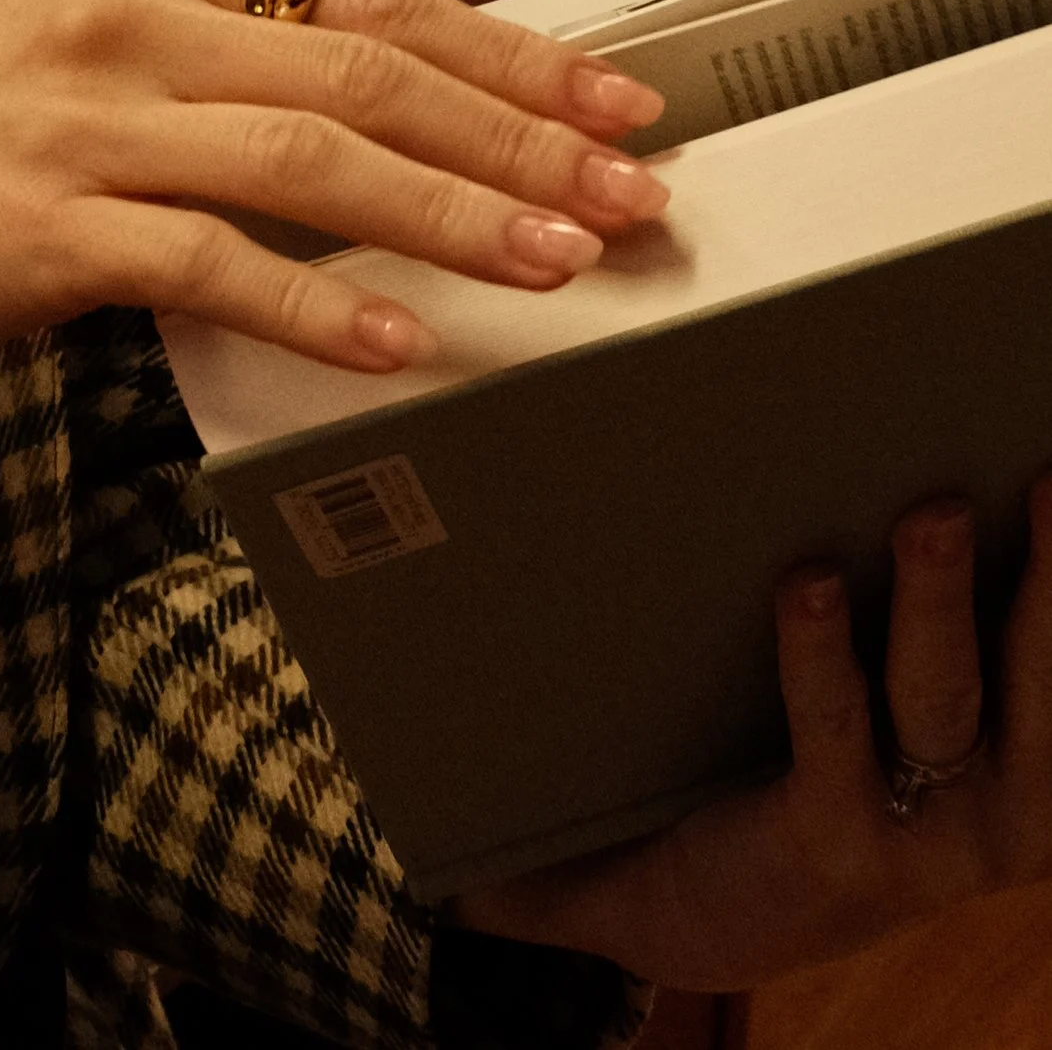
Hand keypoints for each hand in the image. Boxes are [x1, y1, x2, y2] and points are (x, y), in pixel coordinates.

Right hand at [0, 0, 667, 394]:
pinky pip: (210, 265)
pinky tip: (399, 345)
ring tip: (557, 258)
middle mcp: (131, 21)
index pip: (370, 0)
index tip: (615, 96)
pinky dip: (316, 307)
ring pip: (309, 161)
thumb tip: (413, 97)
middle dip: (517, 132)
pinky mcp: (54, 228)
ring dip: (450, 213)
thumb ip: (238, 55)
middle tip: (629, 185)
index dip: (509, 51)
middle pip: (363, 72)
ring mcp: (90, 122)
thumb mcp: (106, 42)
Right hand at [455, 475, 1051, 985]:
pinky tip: (1051, 518)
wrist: (718, 924)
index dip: (829, 680)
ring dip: (1031, 595)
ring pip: (1021, 704)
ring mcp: (983, 826)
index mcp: (814, 851)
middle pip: (937, 711)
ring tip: (1036, 486)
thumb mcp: (595, 863)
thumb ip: (524, 855)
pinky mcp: (1022, 804)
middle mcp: (915, 845)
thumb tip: (422, 830)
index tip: (807, 577)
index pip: (832, 766)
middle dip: (937, 608)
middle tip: (924, 506)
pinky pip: (1047, 712)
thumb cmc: (650, 847)